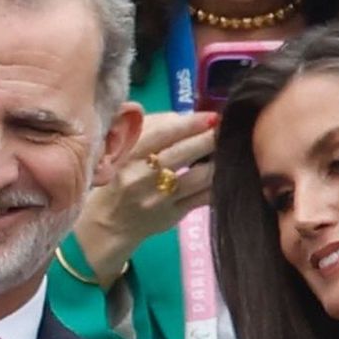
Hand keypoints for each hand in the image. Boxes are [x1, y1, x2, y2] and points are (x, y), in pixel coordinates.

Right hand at [74, 111, 218, 284]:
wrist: (109, 223)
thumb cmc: (120, 175)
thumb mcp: (124, 148)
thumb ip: (151, 128)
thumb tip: (185, 119)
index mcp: (127, 156)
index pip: (161, 135)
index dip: (189, 124)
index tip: (212, 116)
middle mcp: (141, 178)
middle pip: (182, 154)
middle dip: (209, 139)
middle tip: (227, 129)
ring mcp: (159, 200)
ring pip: (199, 178)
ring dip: (219, 161)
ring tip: (229, 149)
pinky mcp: (174, 216)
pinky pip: (204, 198)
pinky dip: (218, 183)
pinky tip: (225, 172)